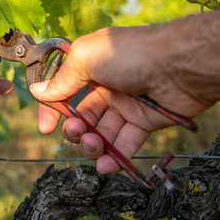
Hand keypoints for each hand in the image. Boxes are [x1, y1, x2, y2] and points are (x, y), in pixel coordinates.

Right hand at [29, 26, 208, 172]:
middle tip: (78, 133)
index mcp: (91, 66)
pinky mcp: (146, 121)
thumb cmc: (131, 54)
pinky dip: (115, 156)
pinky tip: (108, 165)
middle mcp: (107, 85)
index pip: (63, 90)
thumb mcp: (87, 58)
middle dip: (76, 130)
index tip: (45, 128)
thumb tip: (37, 91)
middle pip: (83, 115)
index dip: (52, 109)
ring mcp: (127, 105)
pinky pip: (126, 142)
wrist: (182, 65)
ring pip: (103, 132)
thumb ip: (62, 79)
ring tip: (95, 146)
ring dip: (94, 144)